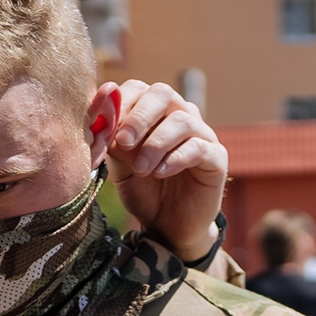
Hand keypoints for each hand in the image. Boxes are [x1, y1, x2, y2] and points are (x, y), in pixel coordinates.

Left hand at [108, 80, 227, 262]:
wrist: (168, 227)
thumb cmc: (144, 191)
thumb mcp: (120, 166)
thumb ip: (111, 142)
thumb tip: (99, 120)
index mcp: (154, 112)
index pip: (138, 89)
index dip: (120, 105)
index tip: (107, 132)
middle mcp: (180, 115)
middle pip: (163, 94)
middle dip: (139, 117)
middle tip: (124, 143)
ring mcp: (201, 134)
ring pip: (182, 120)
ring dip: (155, 144)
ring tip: (141, 169)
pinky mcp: (216, 158)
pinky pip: (199, 147)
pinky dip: (175, 158)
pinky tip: (160, 173)